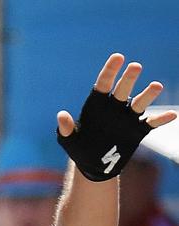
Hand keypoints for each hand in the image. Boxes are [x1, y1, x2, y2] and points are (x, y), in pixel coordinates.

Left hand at [57, 53, 176, 180]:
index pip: (103, 83)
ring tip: (156, 86)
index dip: (110, 71)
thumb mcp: (68, 140)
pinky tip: (172, 115)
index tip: (118, 57)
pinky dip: (160, 119)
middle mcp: (114, 107)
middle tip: (135, 66)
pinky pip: (151, 123)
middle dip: (129, 78)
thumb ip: (65, 128)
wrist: (92, 164)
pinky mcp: (137, 130)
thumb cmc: (78, 148)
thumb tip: (61, 115)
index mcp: (96, 105)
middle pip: (123, 90)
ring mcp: (127, 118)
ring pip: (139, 103)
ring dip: (148, 94)